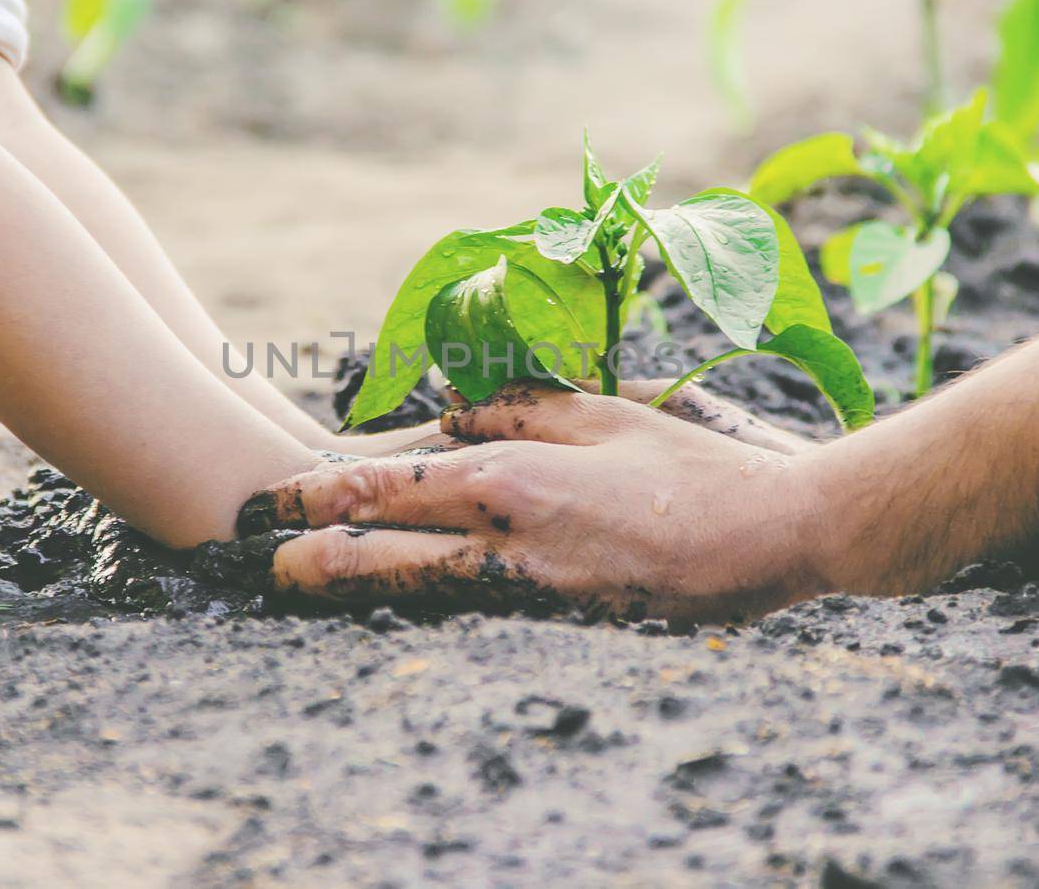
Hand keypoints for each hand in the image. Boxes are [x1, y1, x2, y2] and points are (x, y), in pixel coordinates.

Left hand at [246, 381, 836, 622]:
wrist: (777, 540)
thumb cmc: (695, 466)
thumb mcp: (605, 412)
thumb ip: (518, 408)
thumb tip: (451, 411)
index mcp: (512, 484)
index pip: (385, 491)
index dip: (318, 495)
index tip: (273, 498)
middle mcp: (504, 550)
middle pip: (377, 563)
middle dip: (309, 564)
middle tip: (260, 565)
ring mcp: (528, 601)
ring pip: (414, 598)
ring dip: (354, 591)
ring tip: (304, 586)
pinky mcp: (557, 630)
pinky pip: (469, 616)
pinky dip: (421, 606)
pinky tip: (400, 602)